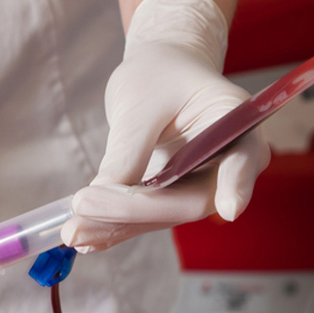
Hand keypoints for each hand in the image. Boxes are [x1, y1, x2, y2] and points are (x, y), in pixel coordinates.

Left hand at [62, 0, 269, 251]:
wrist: (159, 76)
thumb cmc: (157, 75)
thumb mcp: (140, 102)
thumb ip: (128, 150)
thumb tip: (102, 196)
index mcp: (236, 122)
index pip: (242, 160)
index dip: (236, 184)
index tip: (229, 207)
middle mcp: (227, 164)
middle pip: (191, 200)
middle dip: (136, 210)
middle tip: (84, 207)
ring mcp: (202, 187)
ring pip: (163, 217)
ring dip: (116, 225)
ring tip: (72, 230)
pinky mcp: (174, 199)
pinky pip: (147, 218)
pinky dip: (114, 227)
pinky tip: (84, 237)